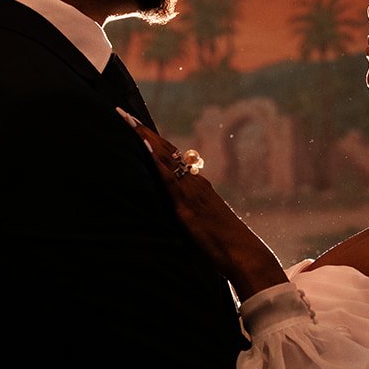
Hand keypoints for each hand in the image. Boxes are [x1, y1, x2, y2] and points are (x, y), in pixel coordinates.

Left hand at [119, 111, 286, 299]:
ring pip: (166, 158)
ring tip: (127, 120)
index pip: (172, 158)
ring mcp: (192, 191)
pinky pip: (168, 178)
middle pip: (166, 151)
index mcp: (197, 187)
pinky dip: (155, 160)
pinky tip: (142, 146)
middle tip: (123, 113)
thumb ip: (187, 217)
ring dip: (145, 138)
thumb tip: (173, 217)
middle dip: (144, 132)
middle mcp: (194, 183)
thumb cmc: (225, 247)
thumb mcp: (201, 226)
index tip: (136, 126)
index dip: (153, 142)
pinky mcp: (188, 205)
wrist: (244, 255)